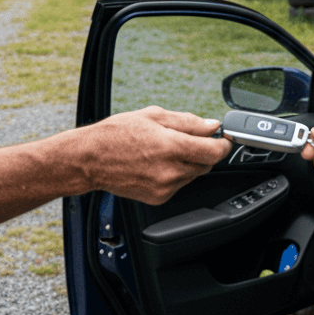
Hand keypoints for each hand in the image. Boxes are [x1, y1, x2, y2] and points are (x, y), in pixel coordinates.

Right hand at [84, 106, 231, 203]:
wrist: (89, 160)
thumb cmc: (116, 134)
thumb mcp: (154, 116)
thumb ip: (188, 122)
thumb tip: (212, 126)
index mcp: (172, 147)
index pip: (215, 151)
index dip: (223, 144)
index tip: (223, 138)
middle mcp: (171, 171)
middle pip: (206, 164)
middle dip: (203, 151)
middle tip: (188, 139)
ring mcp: (165, 188)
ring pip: (193, 175)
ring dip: (189, 162)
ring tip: (165, 150)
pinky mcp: (159, 198)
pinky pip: (179, 185)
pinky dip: (176, 174)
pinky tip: (157, 163)